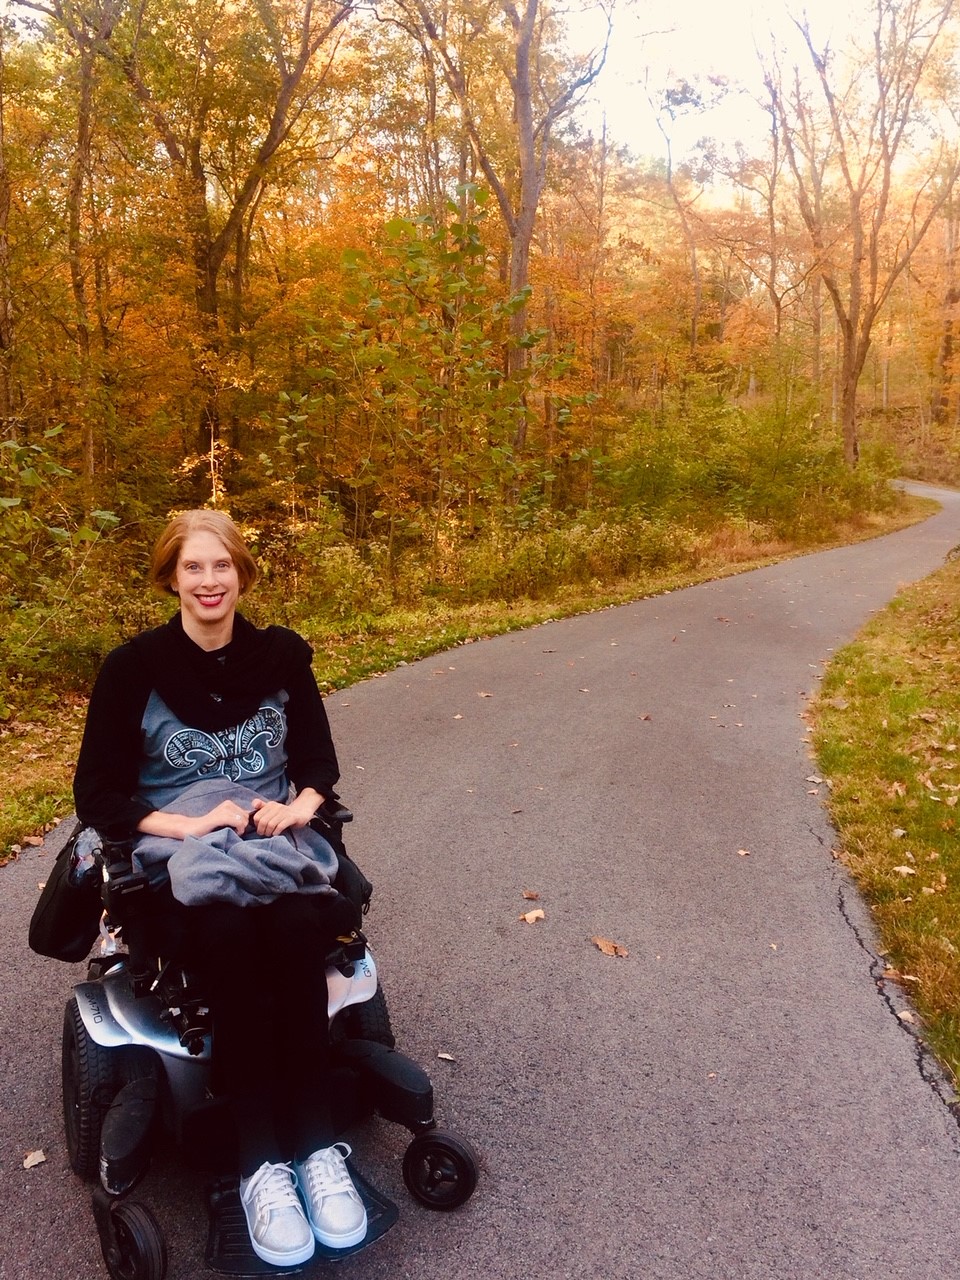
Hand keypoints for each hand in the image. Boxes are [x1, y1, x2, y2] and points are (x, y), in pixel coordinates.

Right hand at [137, 799, 251, 840]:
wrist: (192, 829)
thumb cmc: (209, 828)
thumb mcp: (226, 821)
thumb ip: (236, 819)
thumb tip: (251, 821)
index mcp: (229, 804)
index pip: (246, 814)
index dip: (243, 824)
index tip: (237, 830)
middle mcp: (228, 804)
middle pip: (246, 817)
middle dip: (243, 826)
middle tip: (234, 832)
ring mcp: (224, 809)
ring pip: (244, 820)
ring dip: (240, 829)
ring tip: (231, 832)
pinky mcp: (221, 816)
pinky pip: (238, 822)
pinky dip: (238, 829)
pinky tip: (232, 832)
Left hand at [250, 790, 320, 837]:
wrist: (302, 812)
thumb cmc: (285, 814)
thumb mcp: (273, 809)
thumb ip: (262, 806)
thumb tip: (253, 803)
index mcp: (270, 805)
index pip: (257, 817)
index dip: (257, 825)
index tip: (261, 829)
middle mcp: (277, 807)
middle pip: (263, 821)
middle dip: (262, 830)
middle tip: (265, 834)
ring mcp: (285, 812)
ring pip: (271, 824)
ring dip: (269, 832)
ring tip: (271, 835)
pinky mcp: (292, 817)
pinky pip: (280, 826)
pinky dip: (276, 832)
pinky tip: (276, 834)